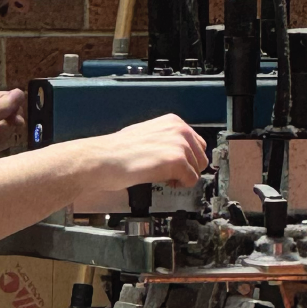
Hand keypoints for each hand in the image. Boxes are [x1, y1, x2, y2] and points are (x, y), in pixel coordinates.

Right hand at [79, 114, 208, 194]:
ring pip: (198, 170)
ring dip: (183, 178)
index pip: (197, 144)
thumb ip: (167, 140)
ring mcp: (179, 145)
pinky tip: (165, 181)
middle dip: (188, 169)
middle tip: (170, 174)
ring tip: (164, 177)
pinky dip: (180, 185)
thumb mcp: (148, 135)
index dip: (188, 159)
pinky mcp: (177, 161)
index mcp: (173, 121)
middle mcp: (179, 130)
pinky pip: (191, 180)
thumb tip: (180, 154)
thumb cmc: (119, 150)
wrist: (105, 158)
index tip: (177, 166)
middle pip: (201, 158)